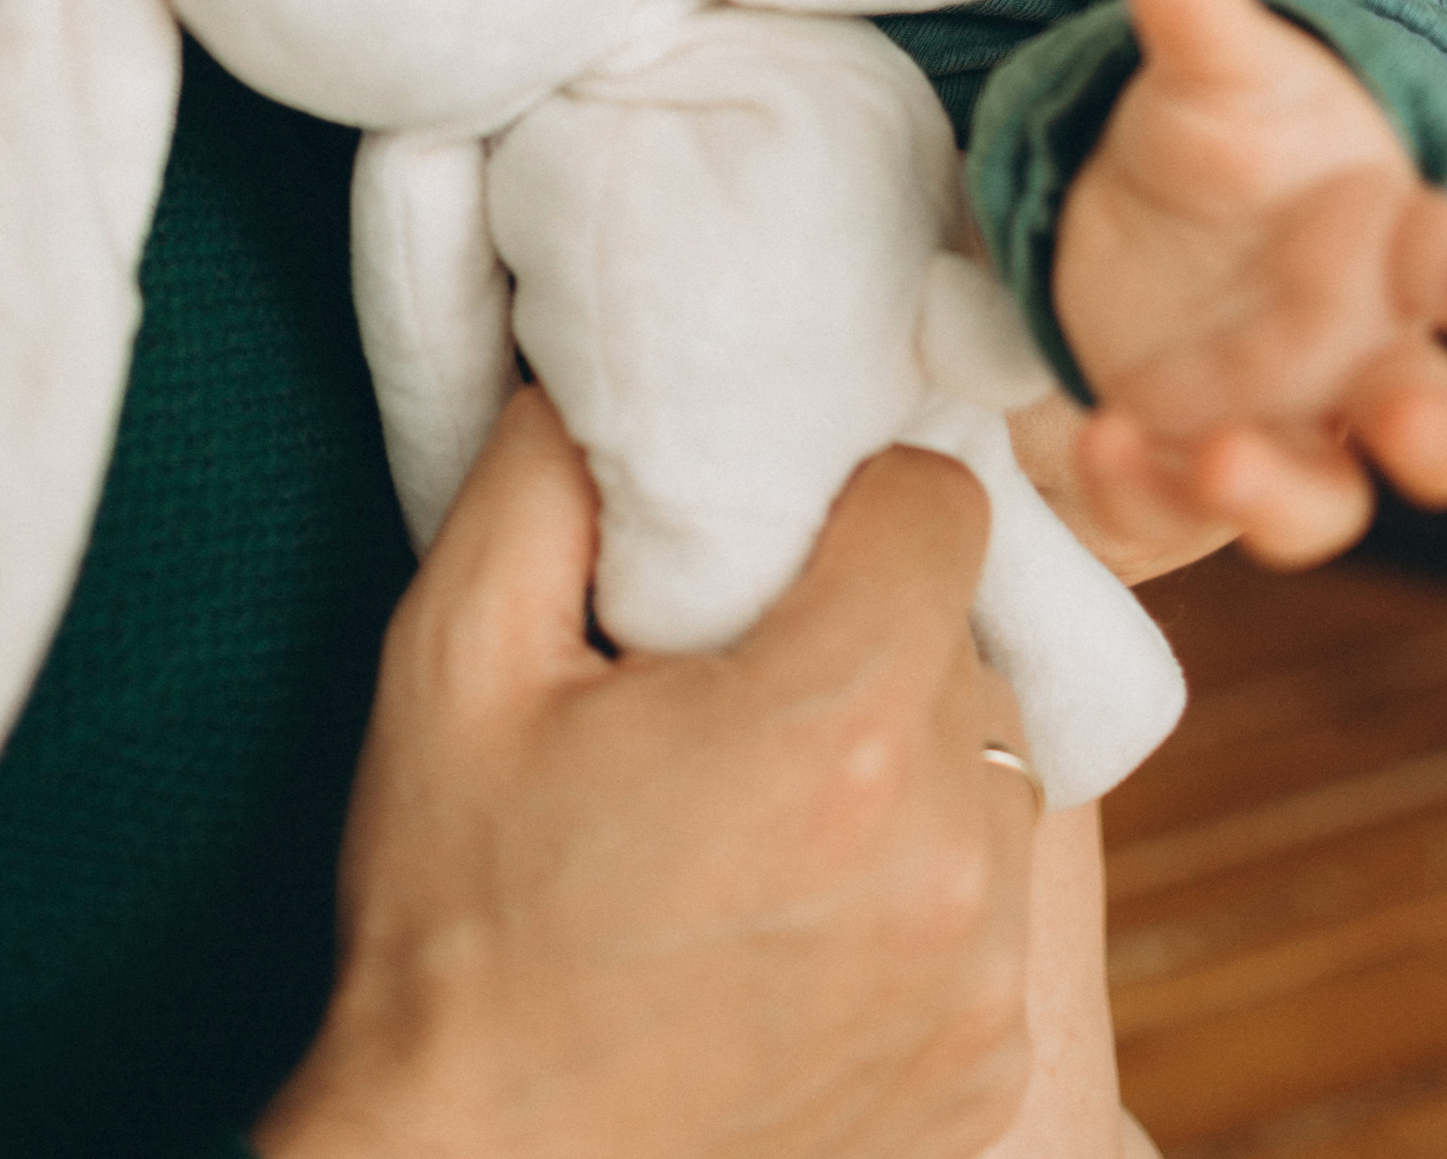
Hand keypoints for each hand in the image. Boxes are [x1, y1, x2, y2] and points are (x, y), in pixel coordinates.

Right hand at [254, 388, 1039, 1158]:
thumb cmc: (458, 930)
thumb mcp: (453, 668)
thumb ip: (541, 482)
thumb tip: (595, 372)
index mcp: (827, 726)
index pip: (943, 511)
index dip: (864, 499)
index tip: (789, 538)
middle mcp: (941, 851)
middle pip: (968, 642)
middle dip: (876, 631)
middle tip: (755, 676)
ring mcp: (978, 980)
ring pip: (992, 771)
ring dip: (911, 760)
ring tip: (775, 806)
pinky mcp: (986, 1073)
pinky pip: (990, 909)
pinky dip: (920, 892)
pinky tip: (798, 920)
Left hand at [1053, 0, 1446, 569]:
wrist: (1147, 219)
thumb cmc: (1230, 140)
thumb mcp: (1213, 74)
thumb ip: (1201, 19)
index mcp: (1398, 248)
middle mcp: (1361, 355)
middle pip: (1437, 422)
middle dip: (1437, 437)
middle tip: (1410, 429)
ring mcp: (1282, 423)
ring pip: (1320, 499)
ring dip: (1282, 493)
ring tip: (1222, 458)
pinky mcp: (1187, 464)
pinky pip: (1181, 507)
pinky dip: (1146, 490)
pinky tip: (1097, 444)